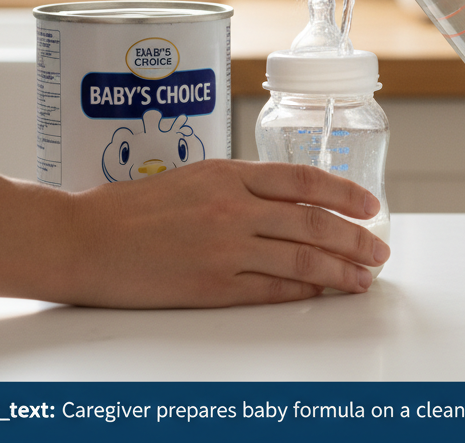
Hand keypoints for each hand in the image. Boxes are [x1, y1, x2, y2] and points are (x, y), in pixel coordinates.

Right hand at [61, 160, 389, 307]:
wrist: (84, 239)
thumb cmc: (132, 206)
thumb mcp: (194, 175)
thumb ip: (241, 184)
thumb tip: (288, 198)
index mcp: (230, 173)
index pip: (304, 180)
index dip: (344, 193)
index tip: (371, 205)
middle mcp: (233, 207)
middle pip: (312, 221)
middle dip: (354, 237)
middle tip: (380, 250)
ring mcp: (224, 248)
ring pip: (300, 257)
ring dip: (339, 269)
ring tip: (364, 277)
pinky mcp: (211, 286)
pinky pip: (269, 289)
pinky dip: (302, 290)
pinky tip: (323, 292)